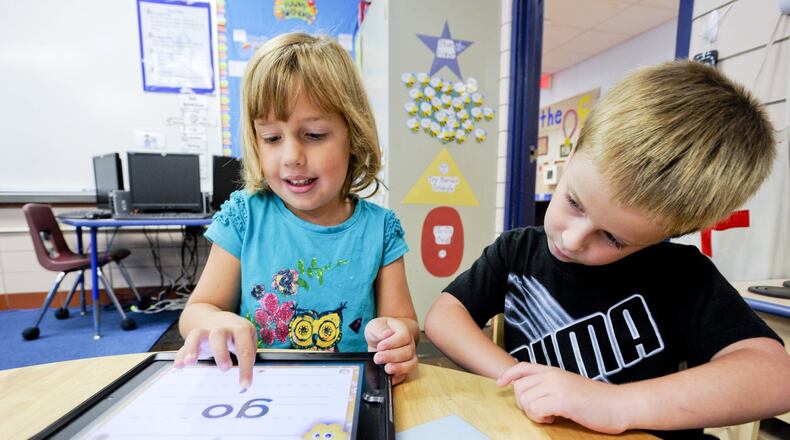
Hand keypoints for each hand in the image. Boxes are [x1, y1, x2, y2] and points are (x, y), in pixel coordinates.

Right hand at [174, 311, 257, 389]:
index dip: (246, 367)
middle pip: (219, 335)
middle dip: (221, 352)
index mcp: (241, 330)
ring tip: (190, 362)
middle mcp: (223, 328)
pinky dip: (181, 354)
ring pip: (197, 334)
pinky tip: (178, 365)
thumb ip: (247, 359)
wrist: (218, 317)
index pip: (245, 348)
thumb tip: (245, 384)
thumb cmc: (238, 336)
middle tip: (225, 369)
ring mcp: (206, 331)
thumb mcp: (248, 342)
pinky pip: (185, 344)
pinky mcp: (194, 337)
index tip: (245, 385)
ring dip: (192, 347)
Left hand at [364, 317, 417, 384]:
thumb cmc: (379, 331)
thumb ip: (380, 329)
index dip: (393, 343)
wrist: (380, 338)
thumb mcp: (375, 325)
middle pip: (407, 351)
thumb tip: (386, 334)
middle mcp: (409, 343)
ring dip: (399, 368)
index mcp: (403, 330)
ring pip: (411, 364)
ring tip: (386, 368)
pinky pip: (406, 374)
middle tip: (377, 358)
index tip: (380, 346)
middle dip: (391, 357)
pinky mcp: (405, 367)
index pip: (404, 336)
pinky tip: (389, 377)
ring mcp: (409, 356)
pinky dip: (398, 377)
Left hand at [497, 362, 628, 433]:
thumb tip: (533, 392)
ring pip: (526, 400)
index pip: (522, 366)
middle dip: (523, 403)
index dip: (508, 374)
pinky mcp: (563, 400)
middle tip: (539, 411)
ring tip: (550, 416)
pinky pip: (536, 409)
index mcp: (554, 371)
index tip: (500, 384)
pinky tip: (553, 419)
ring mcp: (557, 387)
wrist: (619, 404)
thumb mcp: (570, 385)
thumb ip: (552, 385)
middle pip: (519, 387)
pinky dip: (540, 418)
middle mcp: (552, 376)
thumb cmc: (597, 400)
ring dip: (533, 413)